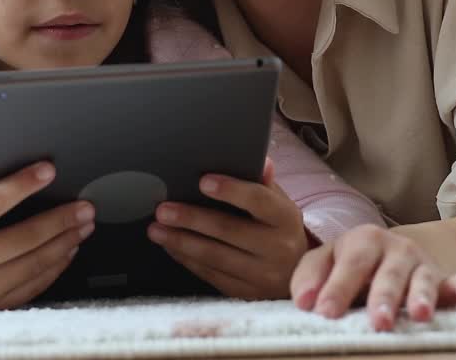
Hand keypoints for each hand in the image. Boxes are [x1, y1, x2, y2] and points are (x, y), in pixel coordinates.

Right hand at [0, 158, 94, 308]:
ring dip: (67, 241)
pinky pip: (35, 285)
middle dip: (62, 219)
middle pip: (27, 237)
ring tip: (85, 224)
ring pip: (37, 263)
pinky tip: (70, 248)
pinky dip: (57, 266)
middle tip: (86, 205)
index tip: (49, 169)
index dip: (24, 184)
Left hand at [147, 157, 307, 298]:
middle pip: (228, 230)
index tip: (203, 181)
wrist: (299, 276)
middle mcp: (277, 248)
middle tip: (163, 209)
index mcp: (286, 219)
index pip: (258, 201)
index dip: (231, 190)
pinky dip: (187, 260)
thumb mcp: (280, 205)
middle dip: (191, 218)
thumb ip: (265, 185)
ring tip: (156, 229)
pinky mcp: (246, 294)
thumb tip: (261, 160)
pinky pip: (211, 274)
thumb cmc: (280, 230)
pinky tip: (171, 247)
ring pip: (214, 256)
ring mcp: (262, 275)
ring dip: (180, 241)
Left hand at [289, 224, 455, 331]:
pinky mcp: (447, 280)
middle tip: (377, 320)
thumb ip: (310, 278)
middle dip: (384, 295)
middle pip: (390, 272)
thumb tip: (304, 300)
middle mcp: (396, 249)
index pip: (350, 264)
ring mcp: (423, 264)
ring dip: (423, 296)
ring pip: (425, 279)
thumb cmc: (352, 265)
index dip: (337, 288)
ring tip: (420, 315)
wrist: (388, 253)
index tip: (324, 313)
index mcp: (363, 241)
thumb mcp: (326, 262)